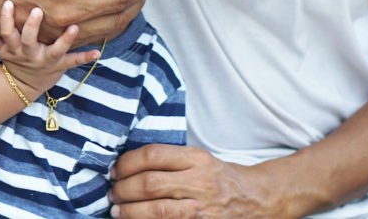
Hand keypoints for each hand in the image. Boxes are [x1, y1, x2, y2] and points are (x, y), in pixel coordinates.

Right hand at [0, 0, 101, 95]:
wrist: (24, 85)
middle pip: (28, 39)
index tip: (8, 2)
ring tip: (74, 27)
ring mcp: (46, 60)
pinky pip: (74, 62)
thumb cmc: (15, 59)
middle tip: (37, 10)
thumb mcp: (2, 50)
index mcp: (15, 47)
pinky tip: (97, 53)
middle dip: (32, 26)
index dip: (6, 19)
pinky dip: (85, 57)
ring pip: (56, 50)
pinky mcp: (61, 66)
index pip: (7, 32)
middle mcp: (30, 53)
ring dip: (65, 39)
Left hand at [109, 145, 293, 218]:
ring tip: (117, 211)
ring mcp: (202, 208)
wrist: (254, 199)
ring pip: (158, 211)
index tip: (114, 170)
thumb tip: (126, 165)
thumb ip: (169, 159)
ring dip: (131, 212)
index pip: (153, 155)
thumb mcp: (198, 158)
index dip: (127, 163)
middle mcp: (200, 182)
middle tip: (112, 193)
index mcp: (196, 158)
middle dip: (124, 189)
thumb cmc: (217, 177)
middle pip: (151, 184)